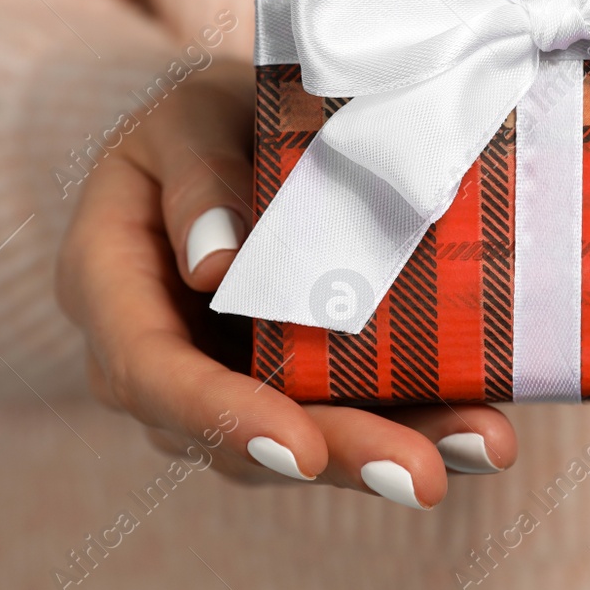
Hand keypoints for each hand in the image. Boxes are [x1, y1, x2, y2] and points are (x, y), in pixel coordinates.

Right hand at [55, 61, 516, 508]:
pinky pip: (348, 415)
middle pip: (235, 435)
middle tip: (420, 476)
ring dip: (392, 450)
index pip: (149, 372)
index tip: (298, 447)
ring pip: (300, 443)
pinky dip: (417, 421)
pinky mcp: (293, 384)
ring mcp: (227, 381)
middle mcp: (160, 357)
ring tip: (482, 446)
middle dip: (336, 456)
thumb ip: (193, 175)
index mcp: (107, 287)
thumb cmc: (202, 117)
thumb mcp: (187, 113)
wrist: (231, 128)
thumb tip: (215, 265)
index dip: (221, 417)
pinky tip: (483, 429)